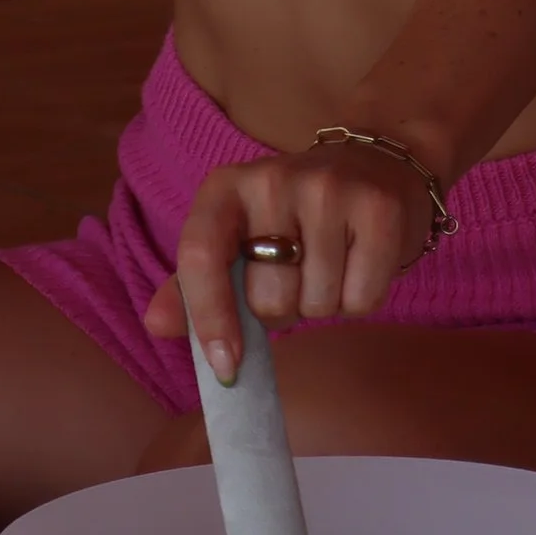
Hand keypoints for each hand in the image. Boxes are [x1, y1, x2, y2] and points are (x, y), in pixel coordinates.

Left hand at [143, 143, 435, 385]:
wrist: (379, 168)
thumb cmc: (297, 216)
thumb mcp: (239, 237)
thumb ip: (194, 283)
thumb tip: (156, 324)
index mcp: (226, 187)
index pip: (200, 255)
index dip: (207, 316)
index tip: (226, 367)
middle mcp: (272, 179)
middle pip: (268, 300)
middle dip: (284, 306)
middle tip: (299, 271)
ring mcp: (328, 189)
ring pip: (317, 305)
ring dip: (325, 302)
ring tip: (333, 260)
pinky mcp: (378, 208)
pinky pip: (362, 300)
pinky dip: (362, 298)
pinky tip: (362, 260)